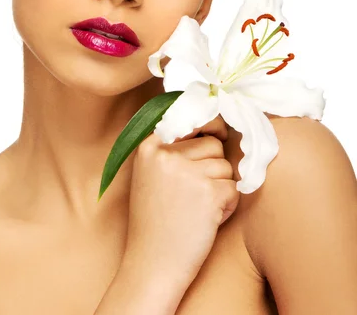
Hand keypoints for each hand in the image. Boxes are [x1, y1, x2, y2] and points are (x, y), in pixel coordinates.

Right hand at [121, 114, 239, 289]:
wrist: (151, 266)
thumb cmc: (155, 221)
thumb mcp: (151, 174)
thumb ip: (174, 148)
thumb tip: (215, 125)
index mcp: (149, 146)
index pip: (191, 118)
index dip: (210, 127)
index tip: (217, 134)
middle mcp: (166, 154)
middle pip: (213, 144)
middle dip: (214, 167)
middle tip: (196, 194)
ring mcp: (186, 172)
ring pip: (226, 166)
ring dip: (221, 188)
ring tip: (199, 209)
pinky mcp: (207, 193)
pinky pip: (233, 189)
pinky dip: (228, 206)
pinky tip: (207, 220)